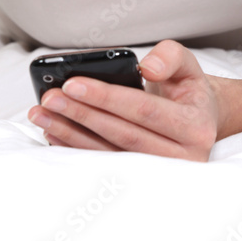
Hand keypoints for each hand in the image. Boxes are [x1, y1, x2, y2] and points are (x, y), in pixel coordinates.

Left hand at [26, 40, 221, 161]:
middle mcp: (182, 158)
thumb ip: (170, 57)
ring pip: (109, 155)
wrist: (199, 122)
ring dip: (70, 134)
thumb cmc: (187, 91)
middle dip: (82, 115)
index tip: (72, 84)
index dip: (106, 97)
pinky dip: (75, 149)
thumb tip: (147, 67)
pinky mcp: (141, 183)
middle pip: (122, 135)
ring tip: (42, 115)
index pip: (144, 110)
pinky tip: (53, 133)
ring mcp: (161, 177)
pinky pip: (103, 165)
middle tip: (50, 98)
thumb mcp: (187, 67)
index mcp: (195, 127)